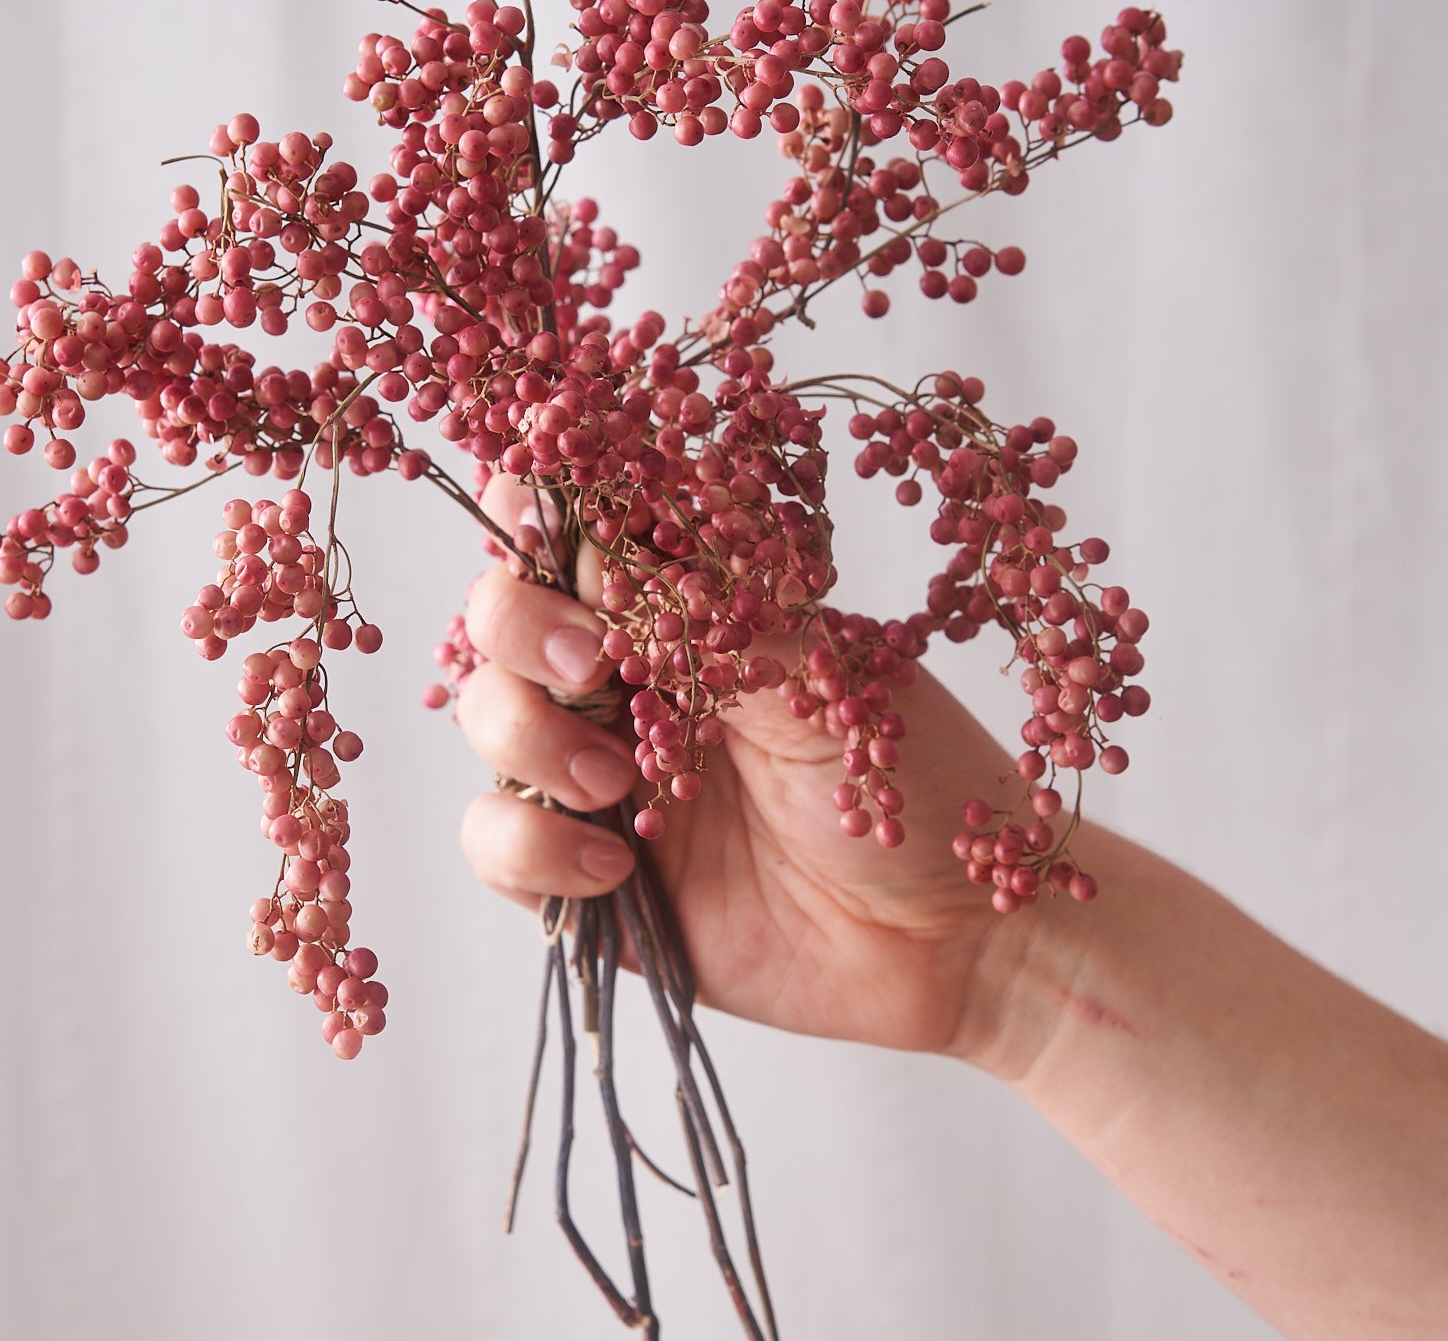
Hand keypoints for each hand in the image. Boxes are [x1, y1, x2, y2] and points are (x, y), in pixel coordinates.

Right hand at [455, 476, 1021, 1055]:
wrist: (961, 936)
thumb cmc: (918, 781)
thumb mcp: (826, 666)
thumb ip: (711, 609)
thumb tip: (603, 550)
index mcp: (686, 610)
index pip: (571, 533)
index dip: (532, 511)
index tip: (549, 529)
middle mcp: (629, 679)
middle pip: (501, 617)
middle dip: (517, 623)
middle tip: (589, 659)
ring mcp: (600, 774)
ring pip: (486, 719)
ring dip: (526, 735)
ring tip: (615, 782)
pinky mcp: (588, 876)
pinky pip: (495, 842)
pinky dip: (529, 844)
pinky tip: (617, 866)